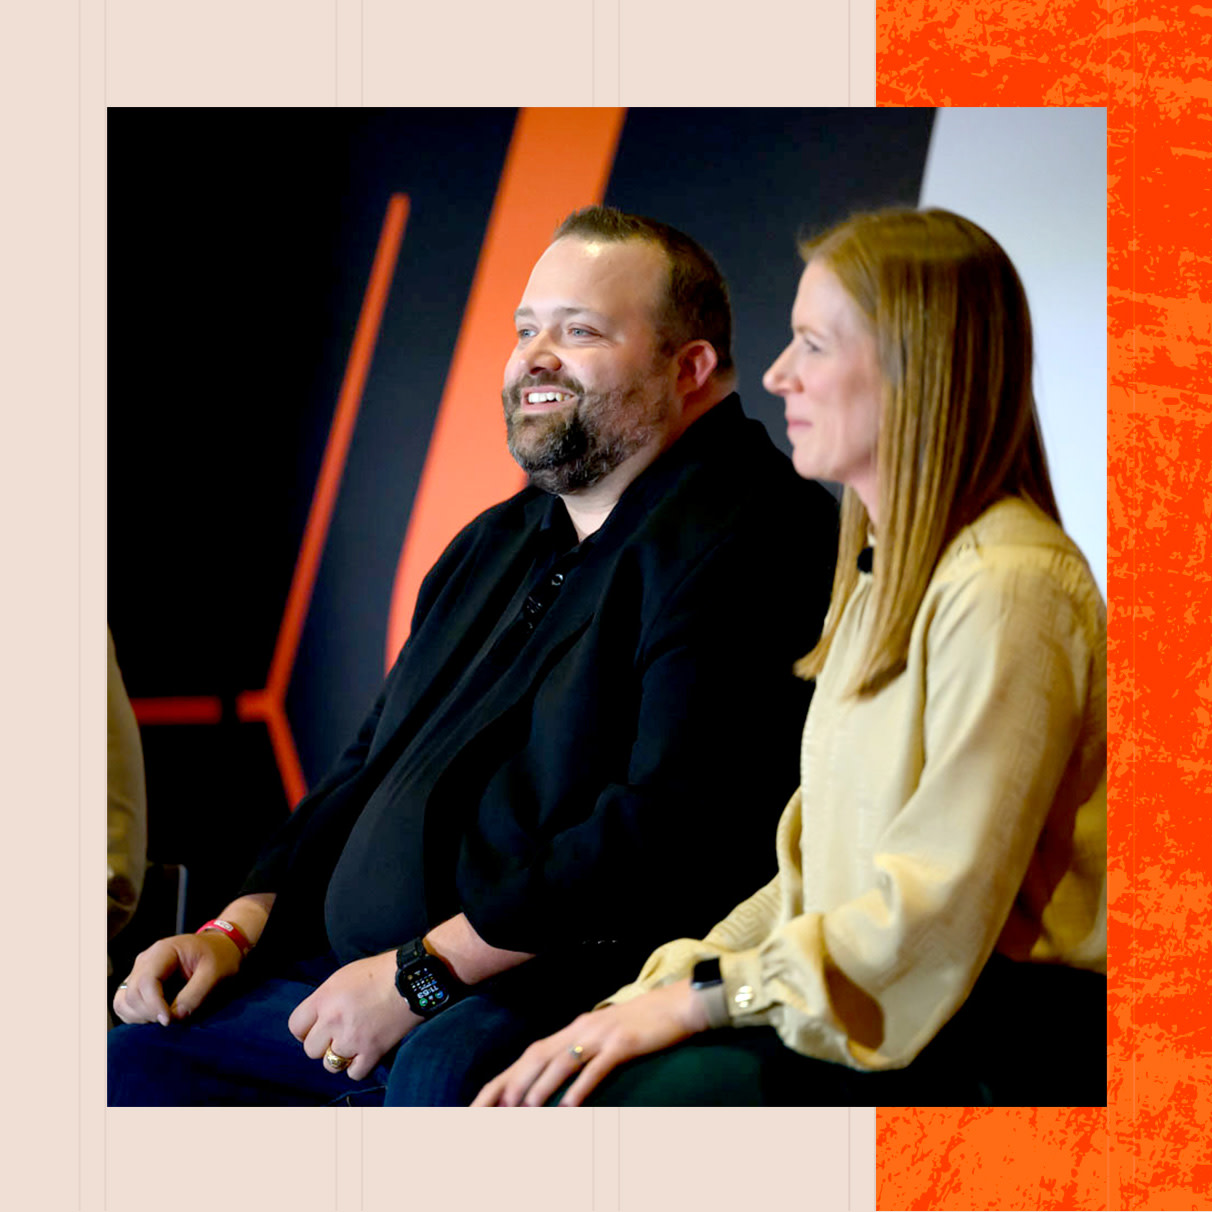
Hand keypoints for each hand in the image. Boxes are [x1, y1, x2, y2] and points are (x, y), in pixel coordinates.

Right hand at [113, 931, 242, 1025]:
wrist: (220, 948)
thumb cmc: (220, 957)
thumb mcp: (215, 973)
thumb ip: (195, 995)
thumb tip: (174, 1018)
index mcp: (164, 951)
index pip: (146, 981)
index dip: (154, 1005)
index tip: (169, 1021)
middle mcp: (145, 960)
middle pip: (132, 993)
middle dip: (149, 1013)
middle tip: (172, 1020)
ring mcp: (139, 972)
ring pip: (123, 1001)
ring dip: (139, 1017)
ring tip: (164, 1019)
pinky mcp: (139, 984)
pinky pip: (125, 1004)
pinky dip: (136, 1016)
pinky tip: (156, 1017)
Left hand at [287, 951, 421, 1081]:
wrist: (414, 978)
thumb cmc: (380, 971)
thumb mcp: (344, 976)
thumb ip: (327, 998)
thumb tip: (319, 1018)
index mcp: (324, 998)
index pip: (295, 1026)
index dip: (305, 1030)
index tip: (316, 1029)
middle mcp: (333, 1020)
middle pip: (311, 1049)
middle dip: (323, 1044)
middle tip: (337, 1036)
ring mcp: (352, 1038)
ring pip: (330, 1065)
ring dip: (340, 1057)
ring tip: (353, 1044)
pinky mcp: (372, 1051)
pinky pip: (354, 1073)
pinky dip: (359, 1066)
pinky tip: (366, 1053)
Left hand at [472, 979, 707, 1107]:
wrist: (678, 1004)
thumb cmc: (642, 1023)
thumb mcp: (605, 1035)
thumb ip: (583, 1050)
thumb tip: (560, 1074)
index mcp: (574, 1028)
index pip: (531, 1052)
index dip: (508, 1075)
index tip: (486, 1100)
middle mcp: (581, 1028)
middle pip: (538, 1056)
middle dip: (514, 1082)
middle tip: (495, 1109)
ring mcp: (602, 1035)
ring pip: (563, 1061)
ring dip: (542, 1085)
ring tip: (525, 1109)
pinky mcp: (623, 1044)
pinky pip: (597, 1067)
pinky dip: (582, 1086)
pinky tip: (571, 1105)